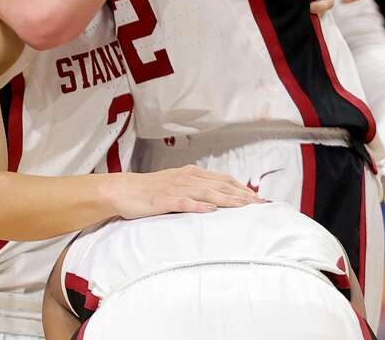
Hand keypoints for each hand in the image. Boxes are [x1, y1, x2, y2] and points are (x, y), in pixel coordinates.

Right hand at [107, 165, 262, 218]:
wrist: (123, 190)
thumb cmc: (151, 189)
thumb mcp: (177, 184)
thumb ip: (197, 188)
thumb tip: (219, 198)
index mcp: (191, 173)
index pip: (223, 179)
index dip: (242, 187)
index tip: (259, 198)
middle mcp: (186, 178)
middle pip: (219, 185)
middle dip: (241, 194)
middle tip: (260, 204)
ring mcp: (175, 189)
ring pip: (205, 193)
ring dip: (226, 199)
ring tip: (243, 206)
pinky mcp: (163, 200)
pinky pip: (183, 203)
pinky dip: (197, 206)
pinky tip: (209, 210)